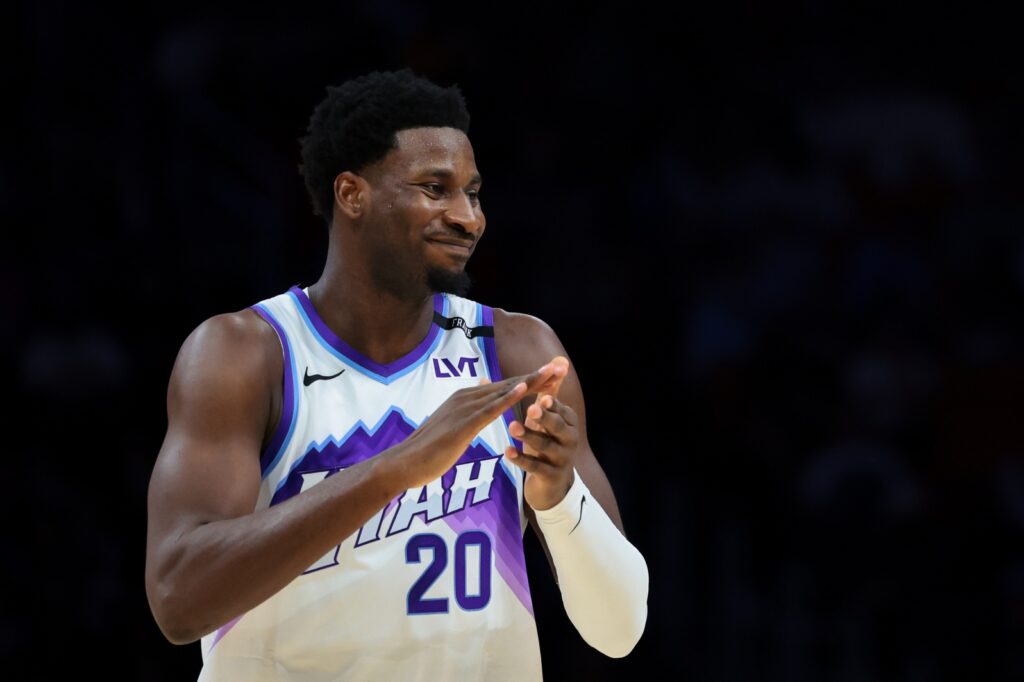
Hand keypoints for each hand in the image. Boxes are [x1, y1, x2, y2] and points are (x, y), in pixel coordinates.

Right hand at [387, 362, 563, 488]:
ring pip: (503, 392)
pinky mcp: (463, 423)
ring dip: (530, 381)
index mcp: (466, 398)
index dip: (529, 380)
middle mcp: (466, 397)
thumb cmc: (428, 450)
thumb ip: (468, 412)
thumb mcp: (452, 426)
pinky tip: (524, 388)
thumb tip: (479, 397)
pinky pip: (490, 408)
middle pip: (509, 384)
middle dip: (536, 376)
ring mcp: (464, 408)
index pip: (504, 387)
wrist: (405, 463)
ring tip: (551, 371)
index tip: (551, 373)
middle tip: (560, 365)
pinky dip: (508, 396)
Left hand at [505, 356, 578, 509]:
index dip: (551, 402)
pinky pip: (535, 467)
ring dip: (529, 435)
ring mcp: (562, 459)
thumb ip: (551, 390)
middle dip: (544, 417)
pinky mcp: (550, 476)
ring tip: (511, 427)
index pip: (560, 408)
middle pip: (558, 427)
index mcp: (569, 422)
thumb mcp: (550, 416)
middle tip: (530, 408)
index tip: (539, 394)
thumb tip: (559, 360)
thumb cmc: (548, 442)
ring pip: (545, 446)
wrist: (551, 484)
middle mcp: (570, 439)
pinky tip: (507, 451)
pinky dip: (521, 459)